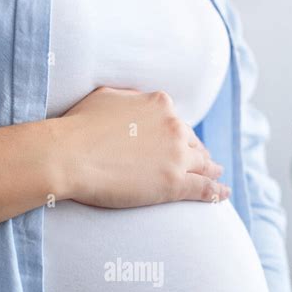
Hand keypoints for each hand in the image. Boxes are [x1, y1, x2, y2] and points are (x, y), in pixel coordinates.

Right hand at [52, 87, 229, 206]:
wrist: (69, 156)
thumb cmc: (78, 127)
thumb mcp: (106, 96)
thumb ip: (130, 98)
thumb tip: (139, 101)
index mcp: (159, 104)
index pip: (176, 121)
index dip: (178, 134)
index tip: (179, 142)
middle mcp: (173, 127)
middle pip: (193, 142)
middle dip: (198, 152)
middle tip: (203, 161)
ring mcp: (176, 156)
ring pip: (204, 164)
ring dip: (212, 170)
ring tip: (217, 176)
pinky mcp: (174, 184)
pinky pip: (204, 188)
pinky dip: (216, 191)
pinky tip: (222, 195)